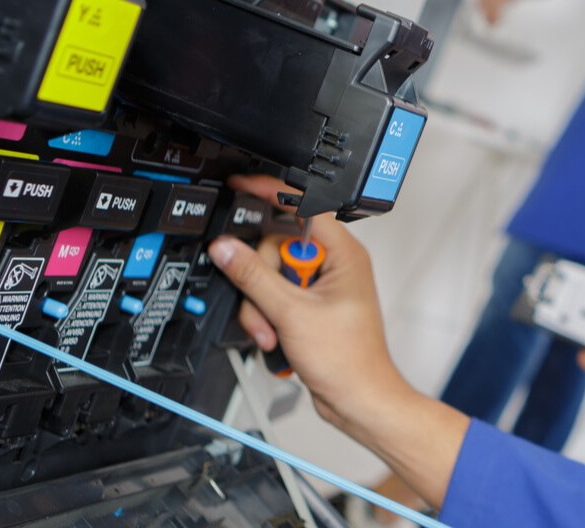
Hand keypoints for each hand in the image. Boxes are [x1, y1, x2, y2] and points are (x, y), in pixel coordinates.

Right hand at [207, 175, 407, 427]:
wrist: (357, 401)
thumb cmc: (349, 361)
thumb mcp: (291, 313)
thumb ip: (254, 277)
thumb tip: (227, 248)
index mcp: (343, 254)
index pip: (303, 207)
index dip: (270, 194)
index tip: (240, 185)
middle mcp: (334, 265)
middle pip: (274, 248)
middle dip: (261, 284)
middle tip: (267, 310)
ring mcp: (320, 288)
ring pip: (270, 278)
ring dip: (263, 310)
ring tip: (274, 334)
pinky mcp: (309, 308)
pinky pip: (274, 299)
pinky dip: (269, 320)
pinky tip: (278, 340)